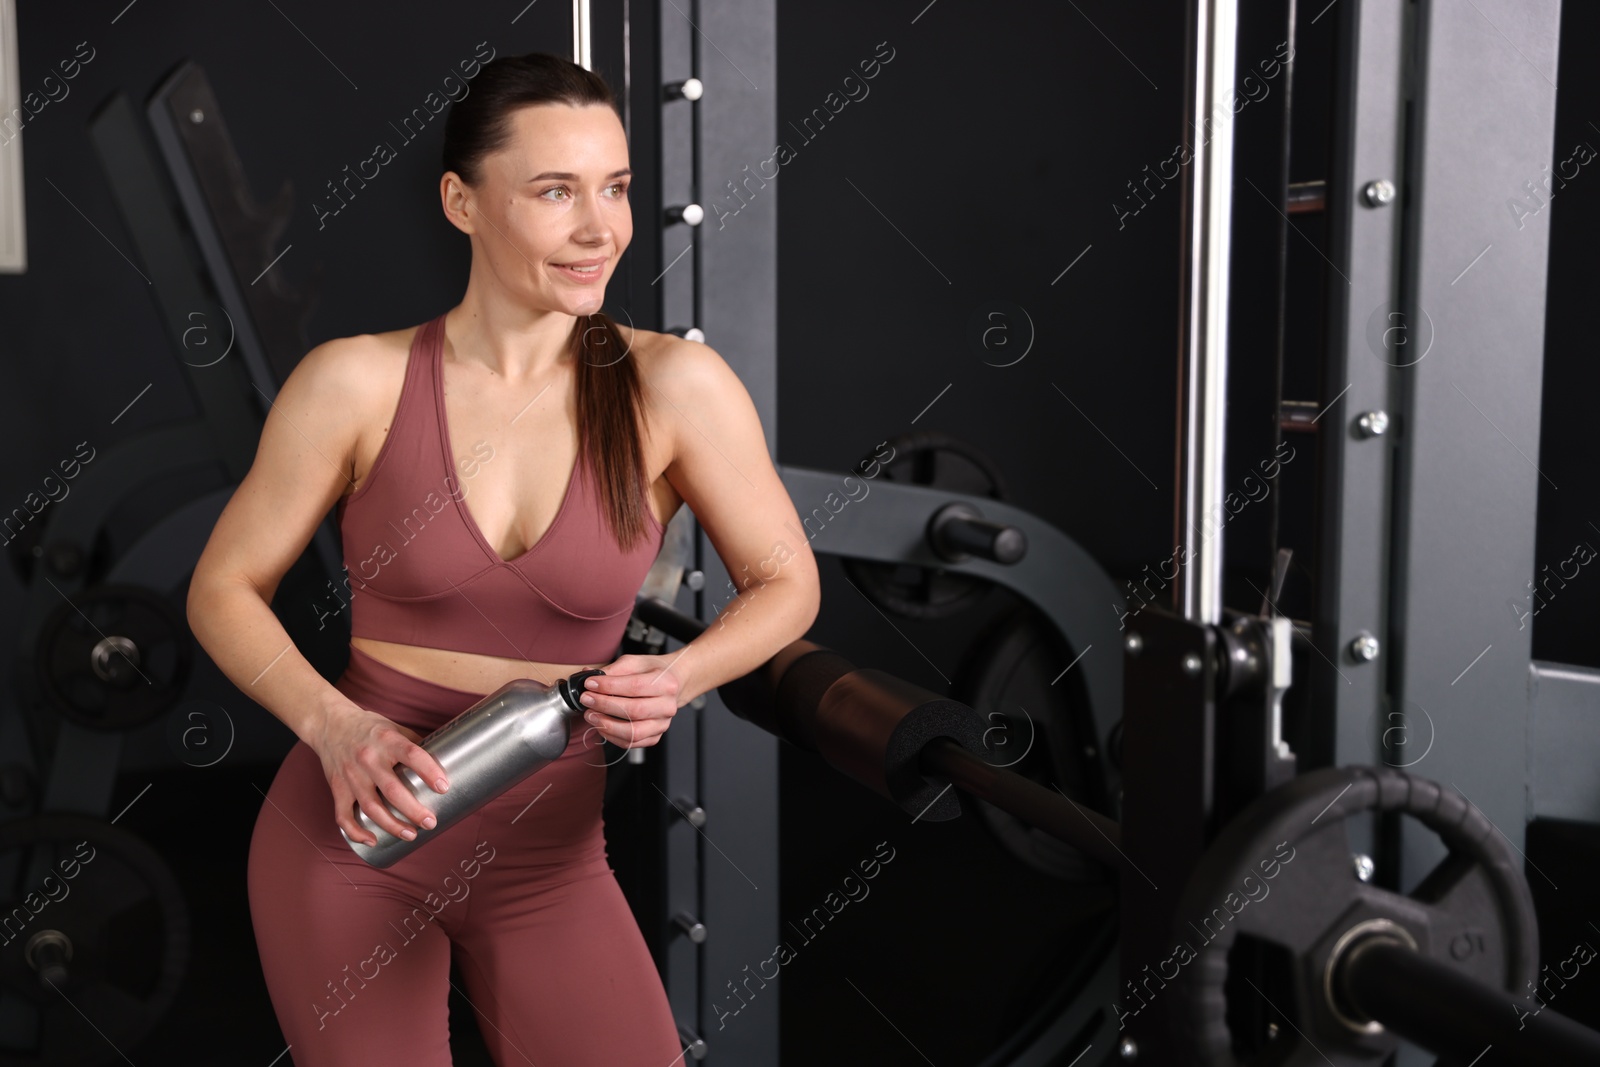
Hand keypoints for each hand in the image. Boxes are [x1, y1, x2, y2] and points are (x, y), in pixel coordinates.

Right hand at [309, 700, 449, 846]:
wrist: (330, 723)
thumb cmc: (368, 727)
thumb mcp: (394, 728)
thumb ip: (414, 745)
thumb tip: (442, 762)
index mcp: (386, 740)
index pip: (411, 754)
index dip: (429, 771)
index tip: (444, 787)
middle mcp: (368, 758)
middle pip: (392, 790)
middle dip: (413, 810)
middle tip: (430, 822)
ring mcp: (351, 775)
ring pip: (371, 807)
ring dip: (391, 825)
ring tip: (411, 835)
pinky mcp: (337, 787)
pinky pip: (344, 815)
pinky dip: (356, 831)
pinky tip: (372, 840)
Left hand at [578, 653, 683, 748]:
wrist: (672, 683)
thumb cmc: (653, 672)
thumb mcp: (635, 662)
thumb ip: (613, 670)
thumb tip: (588, 676)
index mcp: (666, 683)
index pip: (635, 686)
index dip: (609, 686)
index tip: (590, 683)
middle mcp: (668, 706)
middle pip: (633, 711)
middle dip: (604, 705)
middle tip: (587, 699)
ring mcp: (662, 724)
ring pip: (633, 732)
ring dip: (607, 725)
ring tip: (591, 715)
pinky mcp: (655, 736)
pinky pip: (631, 743)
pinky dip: (612, 736)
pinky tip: (601, 725)